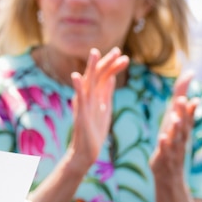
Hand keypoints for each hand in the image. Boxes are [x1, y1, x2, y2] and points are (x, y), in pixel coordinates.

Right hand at [67, 47, 126, 170]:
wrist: (86, 151)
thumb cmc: (94, 131)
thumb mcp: (105, 108)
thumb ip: (106, 93)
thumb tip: (112, 77)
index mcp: (95, 95)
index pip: (105, 75)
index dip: (114, 66)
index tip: (125, 57)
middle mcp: (88, 97)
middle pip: (97, 75)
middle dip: (107, 62)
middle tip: (118, 50)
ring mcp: (83, 105)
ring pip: (87, 83)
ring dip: (91, 67)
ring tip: (94, 53)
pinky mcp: (81, 115)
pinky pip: (78, 99)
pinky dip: (77, 87)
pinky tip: (76, 76)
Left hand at [150, 71, 196, 184]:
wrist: (170, 176)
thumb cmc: (172, 148)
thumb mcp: (177, 129)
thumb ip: (183, 111)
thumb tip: (191, 95)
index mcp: (182, 129)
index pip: (187, 112)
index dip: (189, 100)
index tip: (191, 83)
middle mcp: (181, 137)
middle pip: (183, 123)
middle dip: (183, 111)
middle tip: (182, 99)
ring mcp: (174, 149)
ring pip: (176, 137)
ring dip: (176, 127)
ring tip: (174, 118)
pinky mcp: (164, 159)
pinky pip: (165, 151)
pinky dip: (165, 145)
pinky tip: (162, 137)